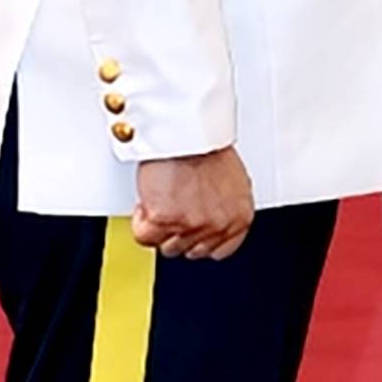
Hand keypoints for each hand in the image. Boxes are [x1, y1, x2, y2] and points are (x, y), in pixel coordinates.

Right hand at [133, 149, 254, 260]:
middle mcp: (219, 225)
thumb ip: (223, 207)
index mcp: (240, 217)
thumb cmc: (205, 143)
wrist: (185, 129)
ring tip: (163, 197)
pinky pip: (145, 237)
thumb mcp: (230, 180)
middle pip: (191, 250)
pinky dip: (142, 219)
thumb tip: (210, 216)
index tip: (191, 230)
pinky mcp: (165, 220)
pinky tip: (150, 199)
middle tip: (174, 206)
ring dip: (160, 225)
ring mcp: (192, 225)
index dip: (200, 240)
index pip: (220, 251)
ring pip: (167, 246)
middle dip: (178, 231)